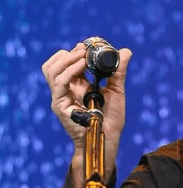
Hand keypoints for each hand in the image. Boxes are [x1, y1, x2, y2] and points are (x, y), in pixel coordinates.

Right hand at [41, 43, 132, 187]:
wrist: (108, 139)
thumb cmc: (111, 120)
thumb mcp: (116, 91)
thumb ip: (118, 72)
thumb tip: (126, 51)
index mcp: (75, 86)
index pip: (64, 64)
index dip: (72, 53)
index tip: (86, 47)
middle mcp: (65, 91)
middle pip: (52, 65)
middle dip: (67, 54)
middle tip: (83, 50)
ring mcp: (60, 98)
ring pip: (51, 70)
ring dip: (67, 60)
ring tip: (83, 57)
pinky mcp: (60, 106)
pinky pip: (59, 83)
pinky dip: (70, 71)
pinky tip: (82, 65)